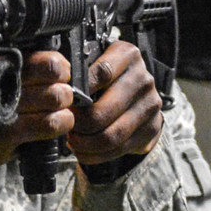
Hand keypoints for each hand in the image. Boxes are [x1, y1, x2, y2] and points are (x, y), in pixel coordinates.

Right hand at [0, 51, 77, 210]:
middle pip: (51, 68)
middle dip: (64, 80)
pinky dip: (63, 122)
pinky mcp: (5, 132)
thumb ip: (16, 58)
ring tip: (58, 107)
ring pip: (55, 96)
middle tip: (61, 89)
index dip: (57, 62)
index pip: (39, 50)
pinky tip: (59, 122)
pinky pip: (50, 122)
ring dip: (64, 103)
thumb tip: (61, 58)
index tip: (58, 72)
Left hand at [61, 40, 163, 164]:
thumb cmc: (108, 78)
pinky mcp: (151, 128)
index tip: (64, 102)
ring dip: (84, 143)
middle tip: (65, 126)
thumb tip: (59, 90)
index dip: (78, 91)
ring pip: (109, 136)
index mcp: (127, 56)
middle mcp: (143, 79)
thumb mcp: (95, 62)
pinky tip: (84, 149)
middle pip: (102, 113)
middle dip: (77, 125)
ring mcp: (150, 105)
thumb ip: (79, 70)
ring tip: (72, 139)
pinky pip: (117, 150)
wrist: (139, 95)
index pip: (101, 73)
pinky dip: (95, 155)